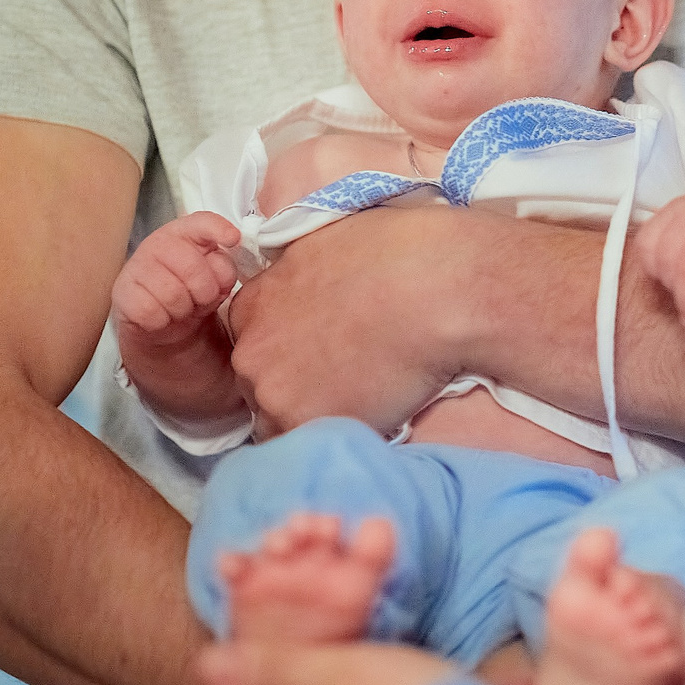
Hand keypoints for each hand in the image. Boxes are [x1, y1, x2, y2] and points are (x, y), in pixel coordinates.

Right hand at [112, 214, 242, 346]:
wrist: (166, 330)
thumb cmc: (193, 298)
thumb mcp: (217, 281)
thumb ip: (224, 267)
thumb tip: (227, 259)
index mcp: (185, 234)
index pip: (201, 222)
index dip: (217, 228)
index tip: (233, 239)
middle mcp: (158, 244)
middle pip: (193, 267)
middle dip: (205, 291)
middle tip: (201, 299)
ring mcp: (136, 266)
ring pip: (173, 294)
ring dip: (183, 310)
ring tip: (182, 308)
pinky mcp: (121, 292)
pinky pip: (151, 312)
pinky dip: (162, 321)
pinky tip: (162, 317)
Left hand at [227, 208, 469, 440]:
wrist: (434, 293)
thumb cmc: (394, 255)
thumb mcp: (324, 239)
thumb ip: (296, 269)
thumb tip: (306, 279)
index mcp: (251, 305)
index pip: (255, 343)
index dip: (290, 352)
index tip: (322, 354)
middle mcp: (250, 351)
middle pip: (262, 384)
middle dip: (296, 386)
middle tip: (346, 379)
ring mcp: (272, 392)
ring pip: (281, 420)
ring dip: (312, 416)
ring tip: (362, 399)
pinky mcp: (304, 424)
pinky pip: (308, 444)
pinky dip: (333, 437)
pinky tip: (368, 415)